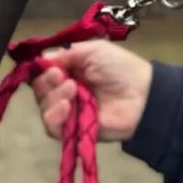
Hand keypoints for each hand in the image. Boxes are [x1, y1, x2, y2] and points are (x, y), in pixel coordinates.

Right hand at [32, 40, 152, 142]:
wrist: (141, 95)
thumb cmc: (119, 68)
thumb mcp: (94, 51)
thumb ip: (67, 54)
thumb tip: (42, 59)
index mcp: (70, 71)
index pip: (44, 73)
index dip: (43, 70)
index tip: (53, 67)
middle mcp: (66, 91)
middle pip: (41, 90)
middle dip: (47, 82)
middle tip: (63, 77)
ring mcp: (69, 112)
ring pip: (44, 108)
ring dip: (53, 97)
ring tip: (72, 90)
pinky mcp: (73, 131)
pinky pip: (52, 128)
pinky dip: (54, 116)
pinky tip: (66, 107)